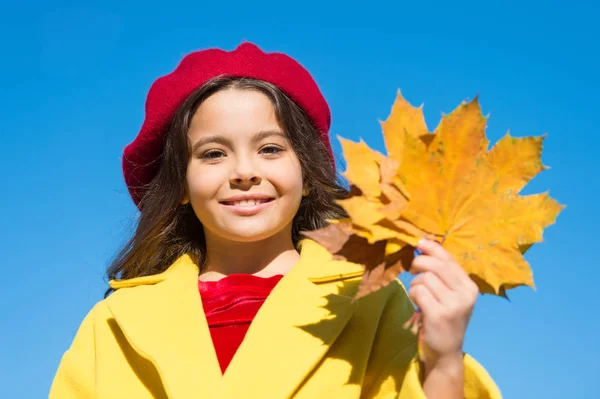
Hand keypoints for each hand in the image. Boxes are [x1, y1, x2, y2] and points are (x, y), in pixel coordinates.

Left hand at [408, 238, 478, 371]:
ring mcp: (454, 305)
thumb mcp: (451, 294)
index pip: (449, 259)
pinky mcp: (439, 314)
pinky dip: (413, 295)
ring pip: (424, 278)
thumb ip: (442, 272)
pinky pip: (418, 291)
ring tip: (419, 295)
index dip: (432, 247)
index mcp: (470, 286)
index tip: (418, 243)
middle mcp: (465, 294)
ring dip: (415, 284)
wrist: (446, 350)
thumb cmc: (445, 316)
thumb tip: (423, 243)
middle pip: (435, 265)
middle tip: (412, 270)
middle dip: (419, 263)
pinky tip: (418, 304)